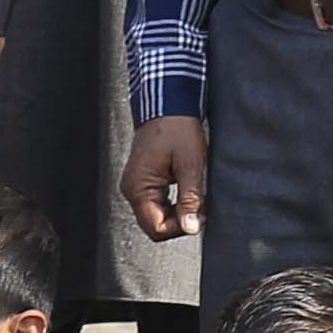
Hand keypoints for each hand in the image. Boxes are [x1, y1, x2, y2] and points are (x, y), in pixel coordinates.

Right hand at [124, 111, 207, 243]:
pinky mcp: (142, 180)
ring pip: (156, 216)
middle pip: (155, 225)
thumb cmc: (178, 129)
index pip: (156, 228)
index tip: (200, 212)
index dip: (180, 227)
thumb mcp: (190, 165)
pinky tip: (187, 189)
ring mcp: (135, 185)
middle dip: (180, 220)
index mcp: (138, 188)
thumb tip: (191, 228)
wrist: (168, 104)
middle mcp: (131, 189)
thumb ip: (190, 199)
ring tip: (195, 194)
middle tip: (201, 204)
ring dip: (178, 212)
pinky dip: (173, 203)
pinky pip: (156, 203)